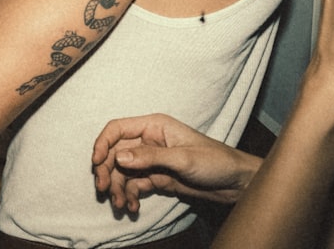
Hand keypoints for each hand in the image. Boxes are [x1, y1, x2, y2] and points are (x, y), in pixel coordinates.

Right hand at [91, 113, 260, 213]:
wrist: (237, 184)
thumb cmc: (216, 161)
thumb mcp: (183, 158)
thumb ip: (150, 157)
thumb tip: (118, 157)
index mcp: (153, 127)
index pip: (118, 129)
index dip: (103, 143)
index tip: (96, 162)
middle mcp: (148, 141)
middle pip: (115, 152)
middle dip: (107, 171)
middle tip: (104, 189)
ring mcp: (151, 160)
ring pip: (122, 172)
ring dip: (117, 187)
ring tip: (120, 204)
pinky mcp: (156, 177)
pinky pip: (134, 185)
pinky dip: (130, 196)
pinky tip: (132, 207)